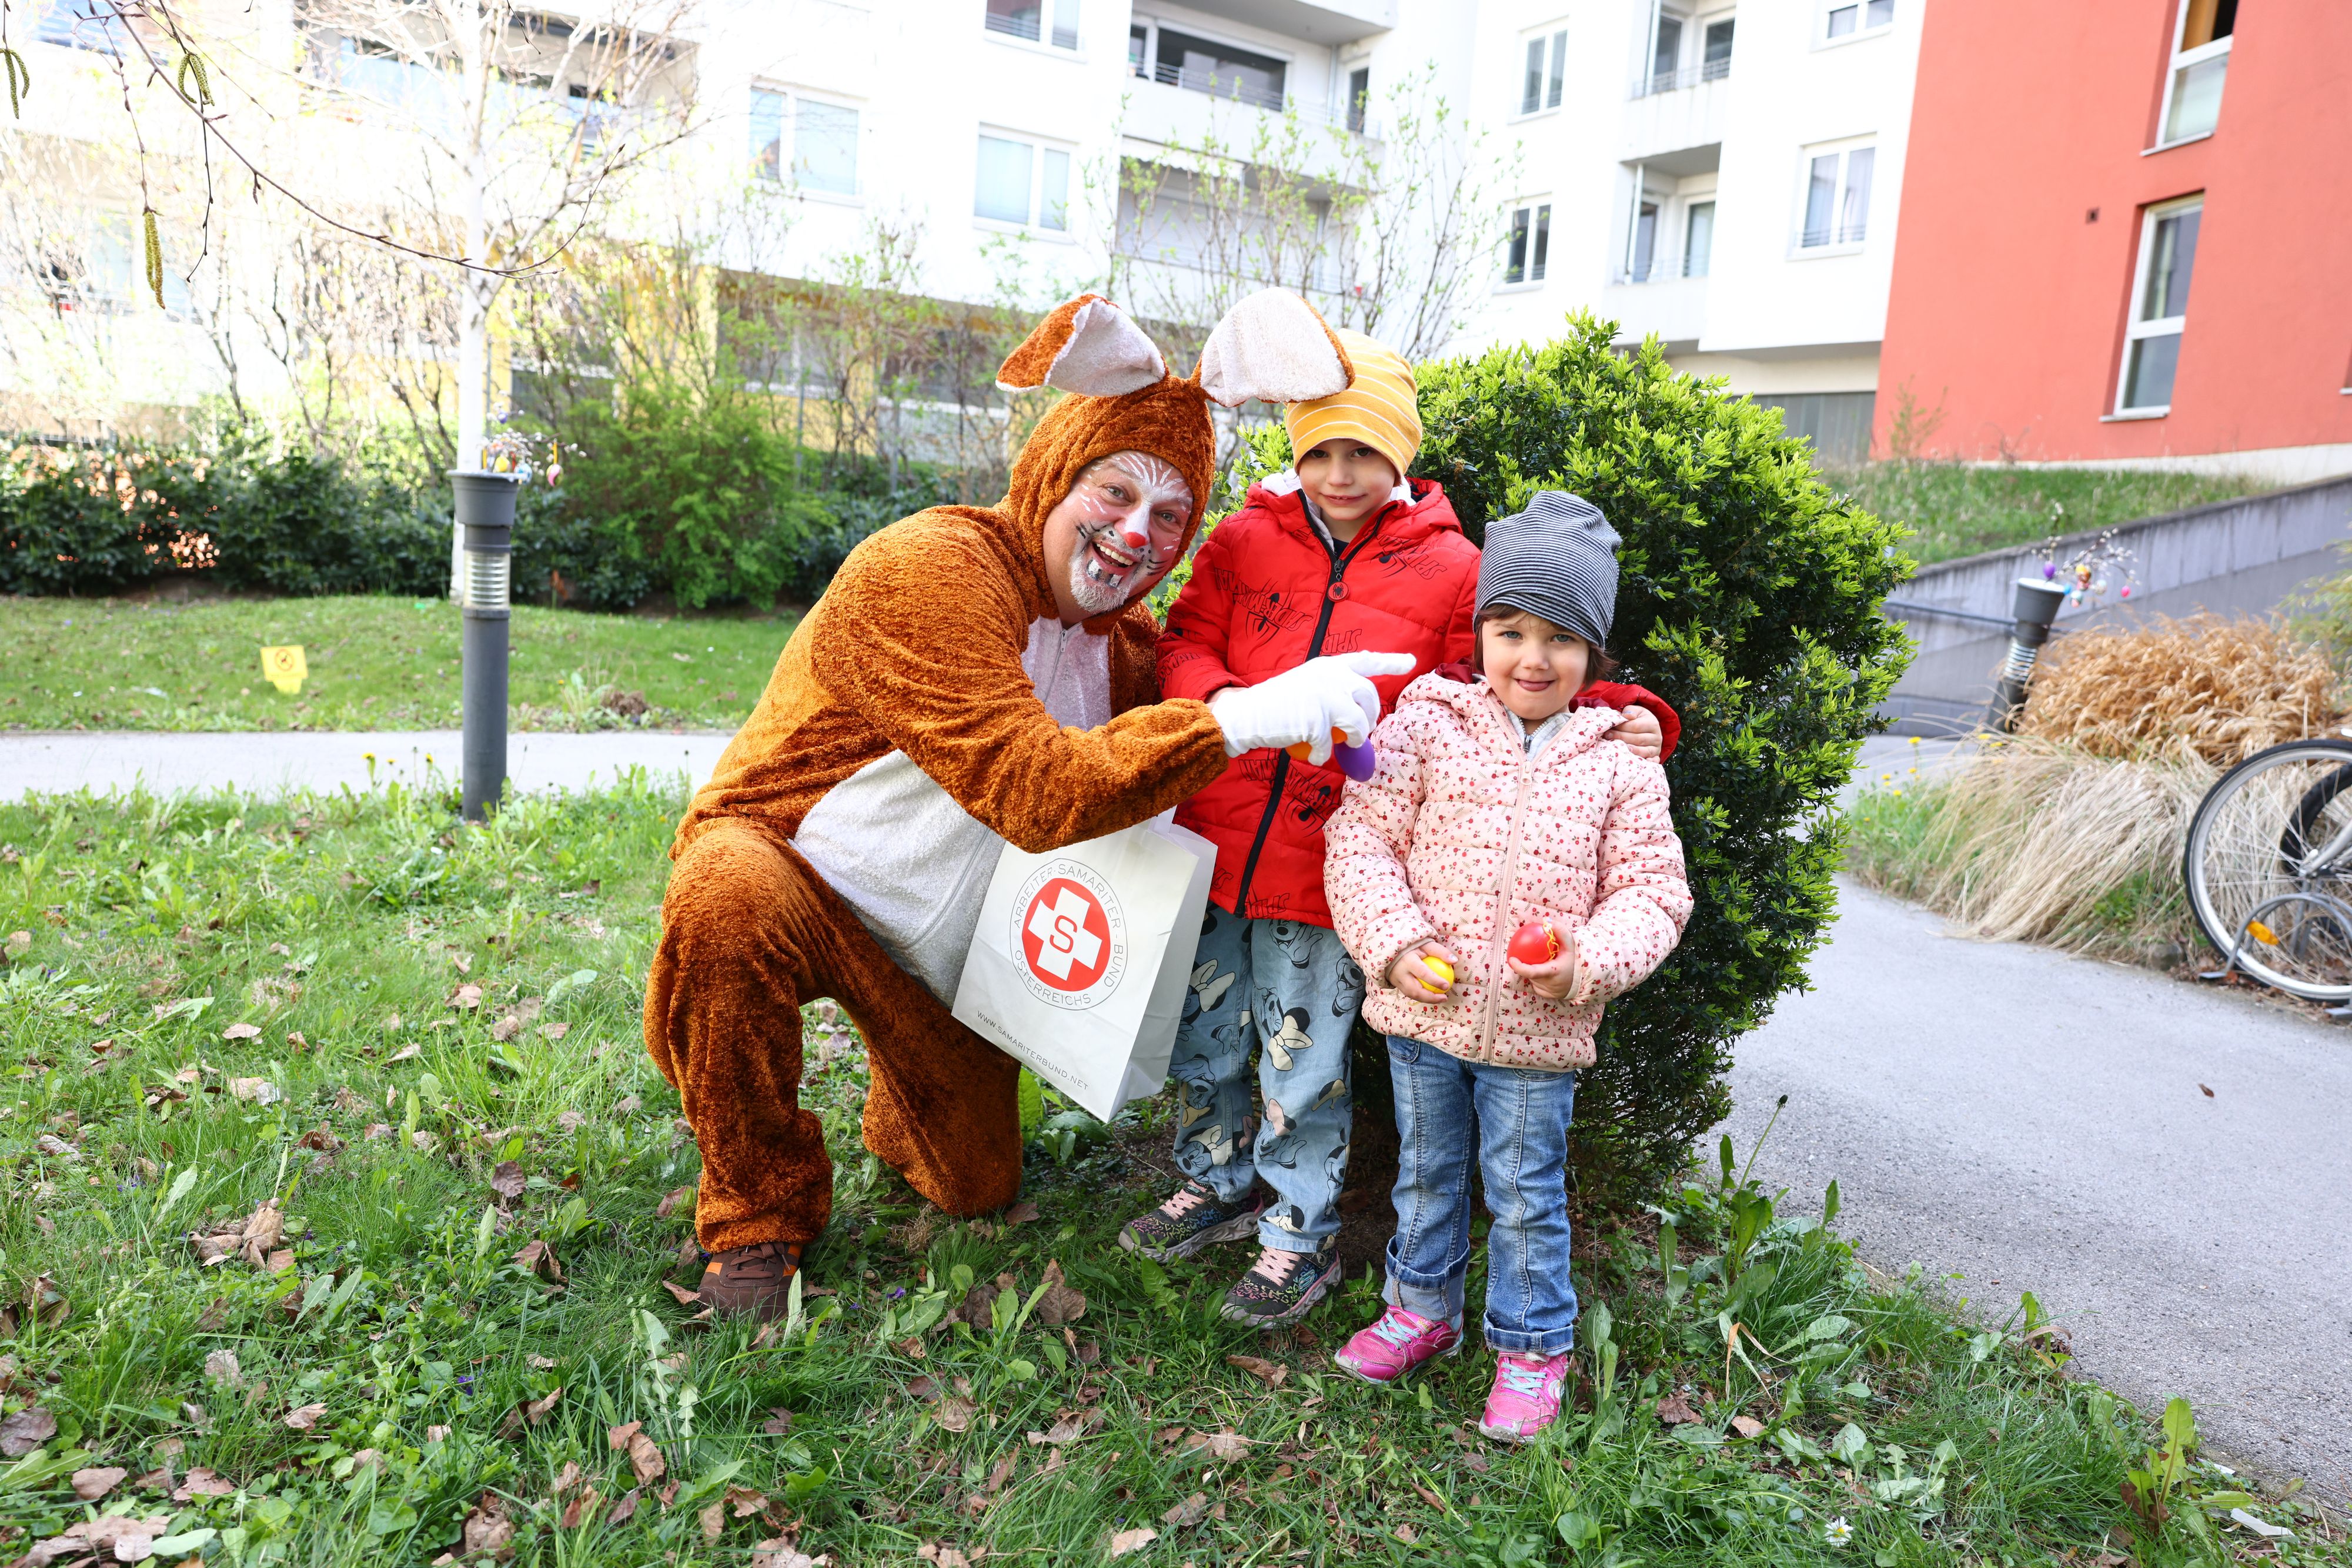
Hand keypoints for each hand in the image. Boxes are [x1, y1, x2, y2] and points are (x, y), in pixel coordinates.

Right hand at [1208, 651, 1415, 761]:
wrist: (1246, 714)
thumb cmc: (1275, 703)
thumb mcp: (1307, 684)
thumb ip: (1332, 687)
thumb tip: (1358, 707)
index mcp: (1328, 665)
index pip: (1367, 661)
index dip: (1391, 662)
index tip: (1411, 661)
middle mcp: (1330, 676)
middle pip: (1368, 697)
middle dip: (1370, 717)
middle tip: (1361, 731)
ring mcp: (1325, 698)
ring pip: (1359, 723)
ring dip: (1355, 738)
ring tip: (1343, 745)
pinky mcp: (1317, 721)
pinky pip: (1331, 746)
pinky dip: (1322, 755)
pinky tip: (1312, 754)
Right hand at [1387, 939, 1459, 1001]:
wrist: (1393, 951)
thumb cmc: (1414, 947)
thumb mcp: (1426, 945)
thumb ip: (1440, 952)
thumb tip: (1454, 960)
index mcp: (1407, 960)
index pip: (1422, 973)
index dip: (1435, 981)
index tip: (1447, 985)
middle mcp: (1400, 973)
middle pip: (1415, 990)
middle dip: (1430, 997)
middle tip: (1444, 997)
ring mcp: (1396, 981)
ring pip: (1411, 995)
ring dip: (1427, 999)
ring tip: (1441, 998)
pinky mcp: (1396, 985)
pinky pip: (1409, 994)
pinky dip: (1421, 997)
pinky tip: (1432, 996)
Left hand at [1506, 925, 1578, 1000]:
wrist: (1584, 978)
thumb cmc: (1575, 960)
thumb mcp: (1570, 944)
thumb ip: (1560, 931)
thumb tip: (1546, 921)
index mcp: (1554, 972)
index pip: (1532, 972)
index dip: (1519, 967)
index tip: (1511, 959)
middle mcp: (1550, 984)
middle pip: (1531, 974)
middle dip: (1527, 965)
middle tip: (1526, 956)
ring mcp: (1548, 992)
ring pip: (1533, 980)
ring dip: (1532, 972)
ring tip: (1539, 963)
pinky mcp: (1547, 996)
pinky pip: (1536, 986)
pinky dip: (1537, 979)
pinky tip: (1542, 973)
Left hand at [1607, 707, 1661, 760]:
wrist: (1649, 729)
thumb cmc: (1638, 719)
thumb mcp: (1636, 712)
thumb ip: (1630, 711)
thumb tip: (1627, 716)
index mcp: (1652, 723)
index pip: (1635, 726)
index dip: (1621, 727)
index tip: (1609, 728)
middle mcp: (1657, 736)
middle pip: (1638, 739)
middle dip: (1621, 738)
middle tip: (1607, 736)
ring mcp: (1656, 748)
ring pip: (1642, 751)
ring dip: (1628, 750)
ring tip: (1616, 747)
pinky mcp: (1655, 756)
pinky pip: (1653, 761)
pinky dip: (1647, 762)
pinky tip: (1636, 761)